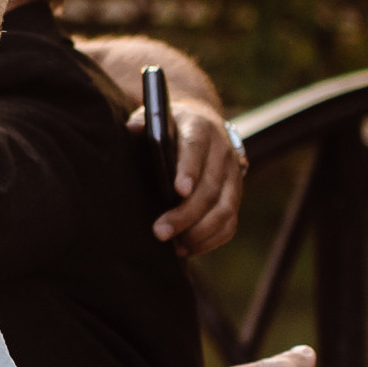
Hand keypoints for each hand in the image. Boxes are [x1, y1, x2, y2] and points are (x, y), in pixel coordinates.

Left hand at [130, 98, 242, 256]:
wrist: (204, 121)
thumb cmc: (169, 126)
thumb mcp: (155, 118)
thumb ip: (142, 125)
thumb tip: (132, 130)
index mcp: (200, 129)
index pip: (195, 149)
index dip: (188, 170)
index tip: (178, 191)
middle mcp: (222, 152)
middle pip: (209, 187)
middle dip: (186, 213)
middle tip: (160, 232)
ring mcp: (233, 175)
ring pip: (225, 209)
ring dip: (200, 232)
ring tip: (175, 246)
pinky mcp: (235, 194)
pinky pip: (230, 222)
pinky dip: (212, 239)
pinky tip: (188, 248)